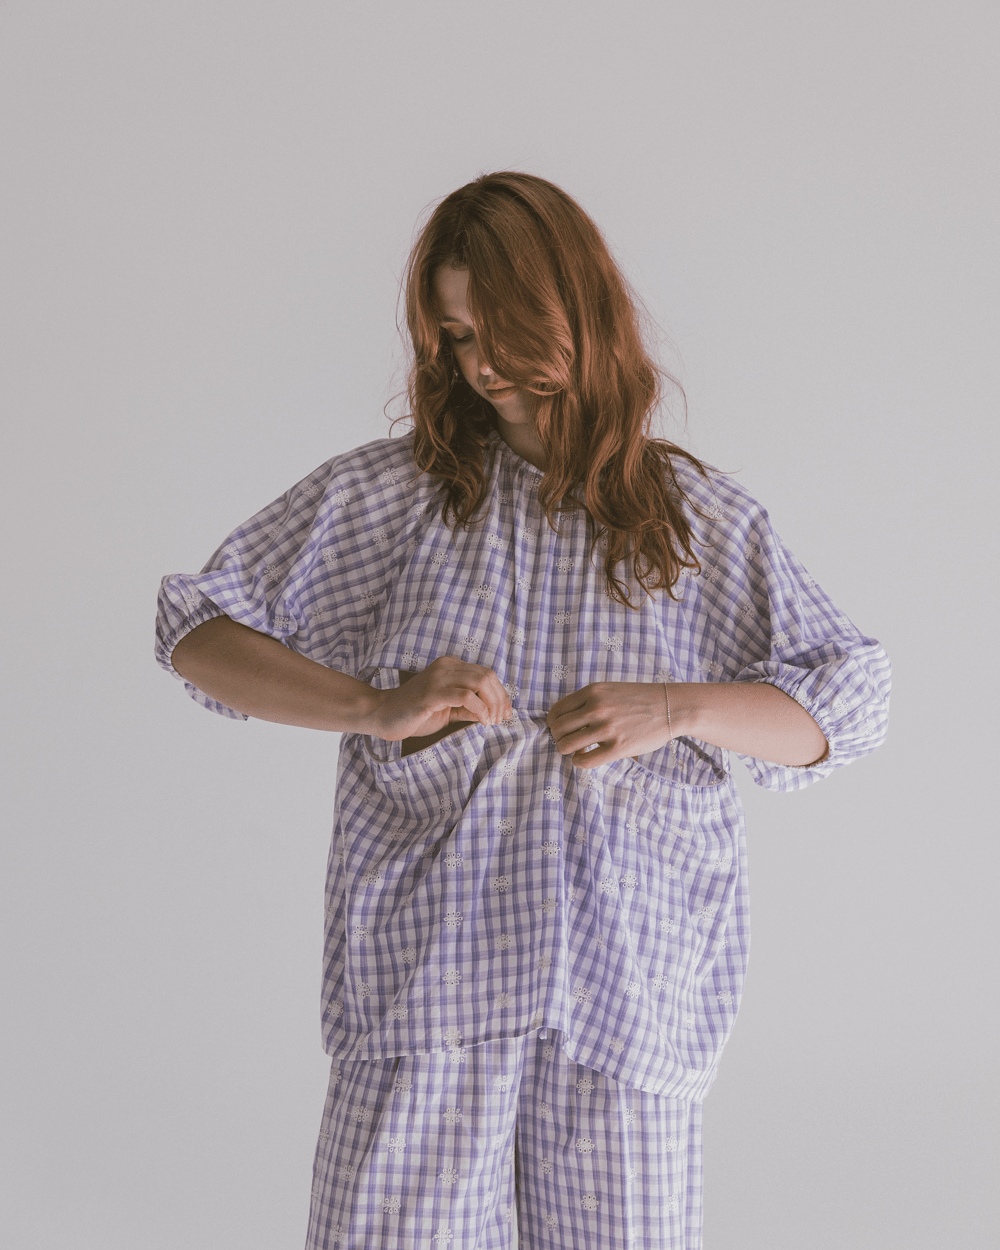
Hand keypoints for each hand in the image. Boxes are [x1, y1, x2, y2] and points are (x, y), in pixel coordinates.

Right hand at [366, 655, 513, 742]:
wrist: (384, 715)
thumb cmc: (416, 714)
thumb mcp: (449, 710)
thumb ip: (469, 708)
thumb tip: (495, 713)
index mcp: (451, 666)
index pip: (487, 674)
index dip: (501, 694)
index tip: (506, 714)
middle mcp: (446, 667)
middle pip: (487, 675)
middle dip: (500, 699)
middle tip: (500, 719)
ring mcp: (438, 678)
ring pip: (479, 681)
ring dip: (492, 704)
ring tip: (491, 721)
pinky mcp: (431, 694)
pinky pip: (464, 695)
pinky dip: (479, 708)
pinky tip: (481, 720)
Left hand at [546, 681, 672, 767]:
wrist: (671, 706)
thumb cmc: (639, 700)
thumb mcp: (609, 690)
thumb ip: (588, 701)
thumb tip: (562, 721)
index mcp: (592, 692)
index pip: (556, 712)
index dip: (553, 724)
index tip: (559, 730)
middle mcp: (596, 708)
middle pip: (558, 729)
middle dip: (558, 738)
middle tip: (567, 742)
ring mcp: (607, 728)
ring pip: (567, 745)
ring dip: (567, 751)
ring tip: (576, 751)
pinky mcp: (618, 747)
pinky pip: (585, 760)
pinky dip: (578, 762)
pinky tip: (584, 758)